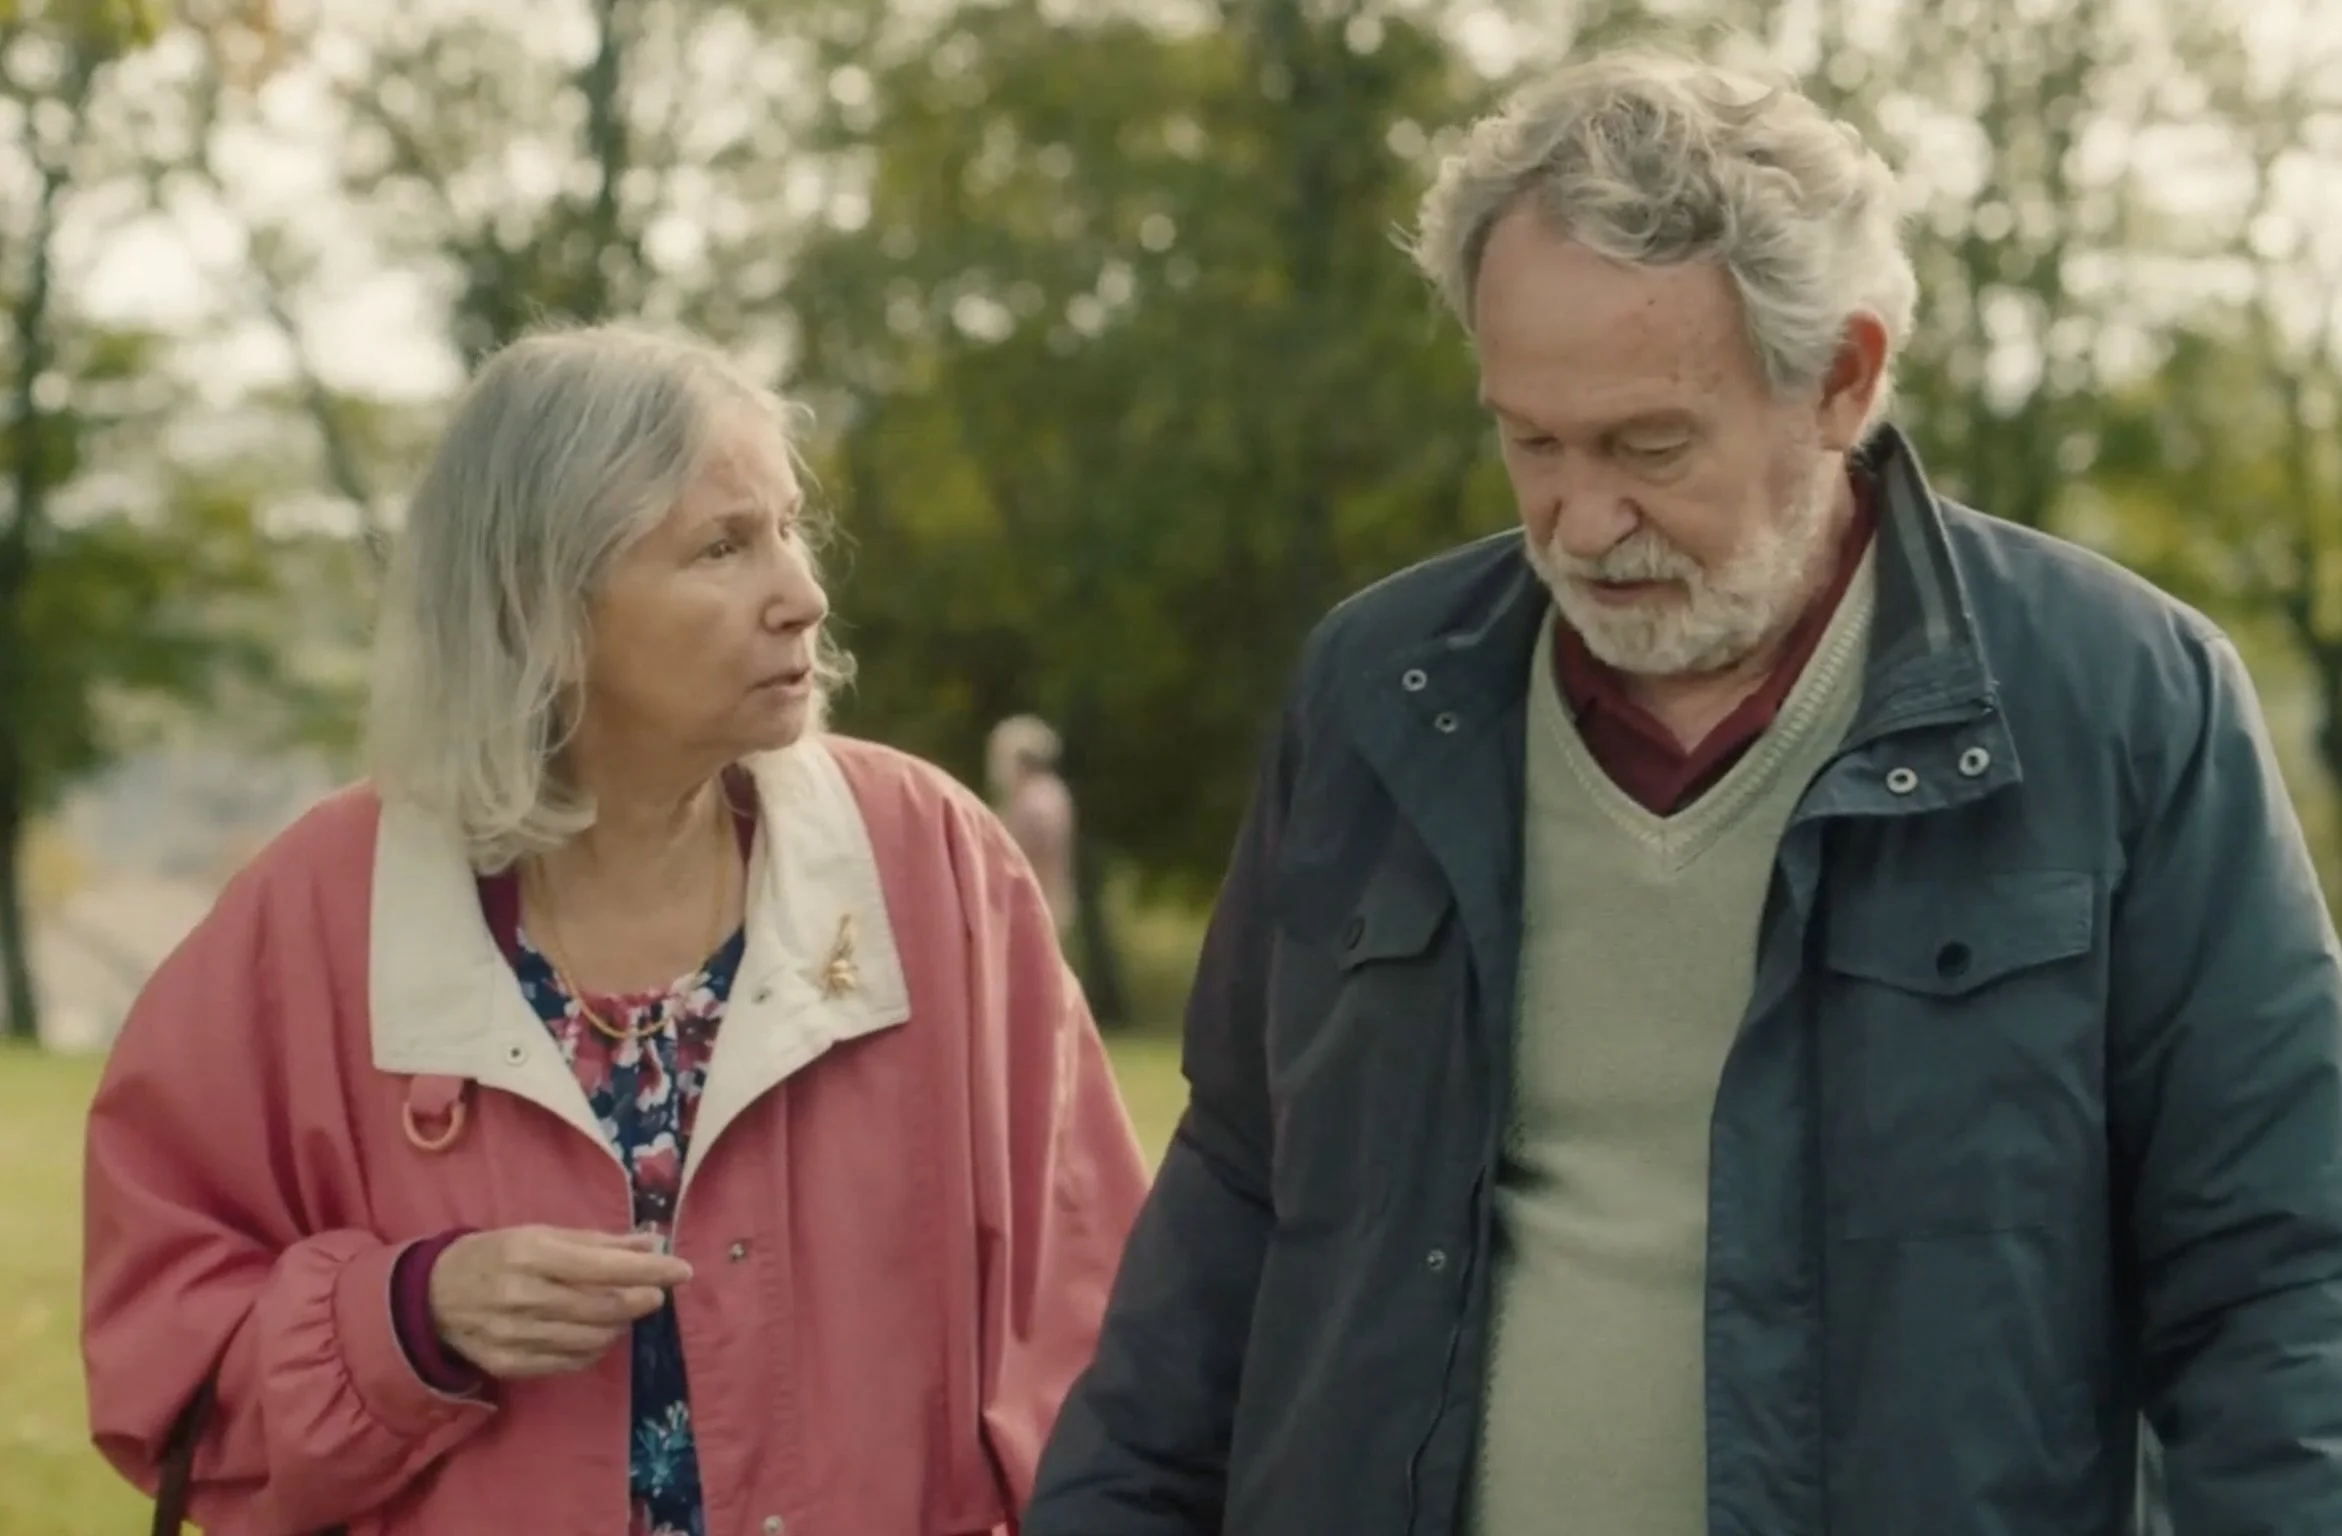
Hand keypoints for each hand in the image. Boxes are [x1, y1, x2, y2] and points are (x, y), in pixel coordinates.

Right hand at [426, 1225, 692, 1379]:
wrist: (432, 1297)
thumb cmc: (496, 1255)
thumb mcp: (541, 1234)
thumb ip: (597, 1242)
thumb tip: (650, 1243)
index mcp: (530, 1253)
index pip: (603, 1266)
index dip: (649, 1269)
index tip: (682, 1270)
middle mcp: (522, 1296)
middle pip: (603, 1307)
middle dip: (640, 1299)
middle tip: (654, 1293)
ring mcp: (514, 1335)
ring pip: (592, 1338)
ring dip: (619, 1325)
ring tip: (622, 1310)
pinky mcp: (509, 1364)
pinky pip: (570, 1362)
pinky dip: (594, 1348)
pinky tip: (596, 1333)